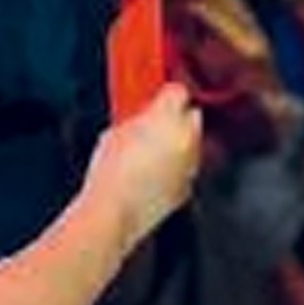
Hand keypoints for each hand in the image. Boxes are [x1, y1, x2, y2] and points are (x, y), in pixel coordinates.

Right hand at [84, 86, 203, 240]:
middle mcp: (186, 137)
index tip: (159, 98)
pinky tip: (155, 174)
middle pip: (192, 117)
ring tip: (152, 153)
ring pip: (193, 144)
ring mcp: (190, 164)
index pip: (178, 92)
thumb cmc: (110, 173)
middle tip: (156, 125)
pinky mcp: (187, 187)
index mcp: (167, 116)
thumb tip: (143, 118)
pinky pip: (186, 170)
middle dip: (177, 119)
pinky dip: (176, 169)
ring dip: (179, 145)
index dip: (166, 95)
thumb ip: (137, 119)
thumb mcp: (116, 132)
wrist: (114, 212)